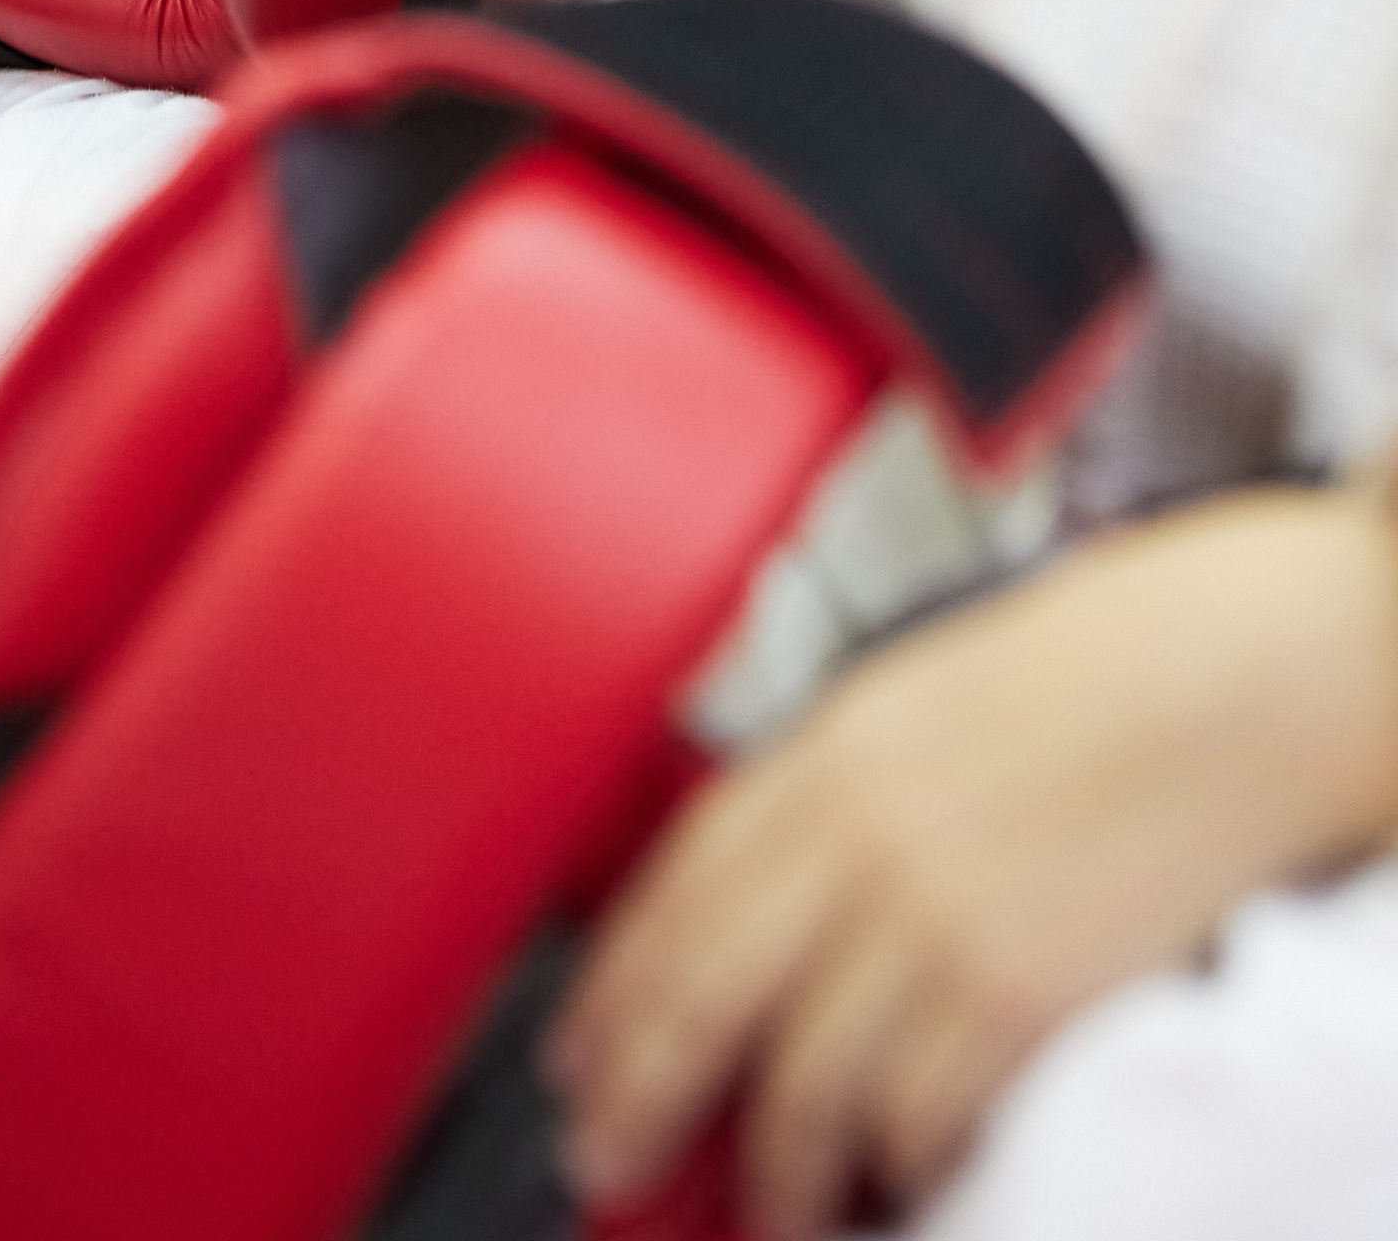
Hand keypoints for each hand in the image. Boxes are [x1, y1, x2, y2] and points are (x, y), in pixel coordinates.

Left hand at [552, 485, 1397, 1240]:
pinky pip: (915, 1109)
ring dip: (776, 1168)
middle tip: (609, 1157)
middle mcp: (859, 826)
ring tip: (775, 1208)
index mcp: (835, 739)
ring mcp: (933, 910)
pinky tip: (896, 1180)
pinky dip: (897, 1164)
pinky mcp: (1017, 985)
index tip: (581, 1049)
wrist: (1265, 669)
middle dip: (640, 1092)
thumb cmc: (1131, 659)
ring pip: (800, 1079)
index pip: (678, 880)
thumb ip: (855, 780)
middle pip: (702, 988)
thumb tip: (788, 883)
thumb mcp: (942, 687)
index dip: (615, 982)